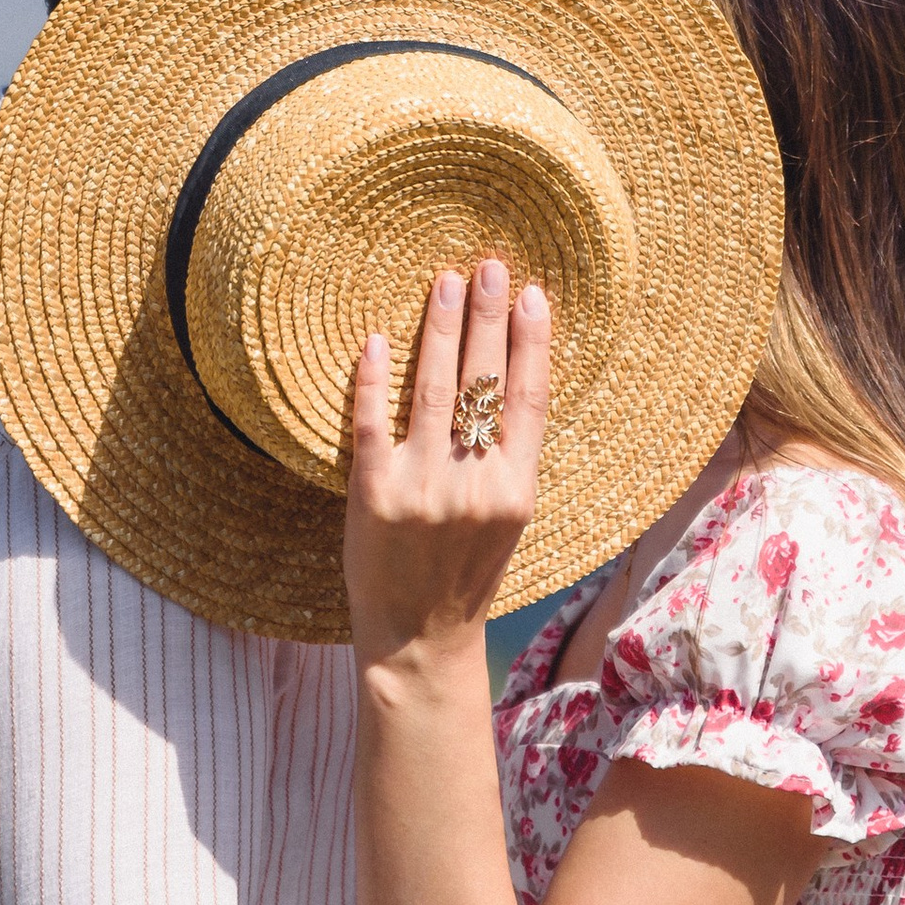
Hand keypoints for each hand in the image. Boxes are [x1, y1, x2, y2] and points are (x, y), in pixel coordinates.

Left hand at [346, 258, 549, 668]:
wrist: (418, 639)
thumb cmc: (465, 572)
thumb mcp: (507, 517)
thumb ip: (508, 456)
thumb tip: (511, 376)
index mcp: (516, 489)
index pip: (529, 399)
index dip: (532, 342)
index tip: (533, 293)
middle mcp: (474, 485)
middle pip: (484, 381)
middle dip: (488, 317)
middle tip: (490, 265)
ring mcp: (423, 489)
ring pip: (432, 390)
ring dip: (439, 330)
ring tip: (445, 283)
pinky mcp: (373, 496)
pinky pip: (371, 424)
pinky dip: (371, 380)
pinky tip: (373, 340)